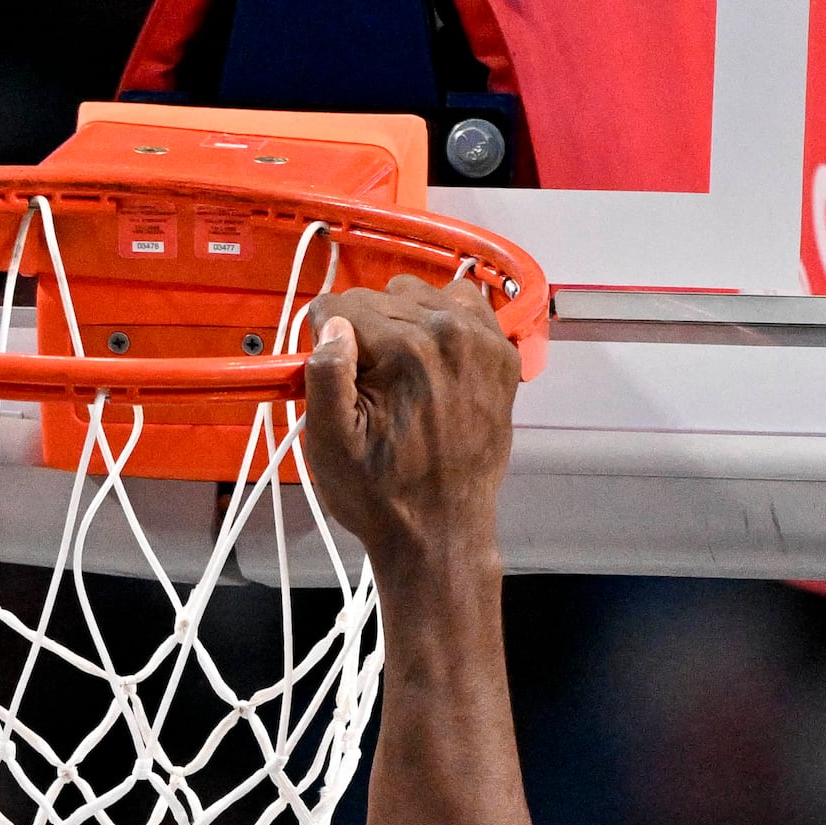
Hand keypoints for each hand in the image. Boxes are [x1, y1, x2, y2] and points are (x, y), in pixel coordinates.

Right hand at [297, 275, 519, 578]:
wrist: (442, 530)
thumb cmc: (382, 495)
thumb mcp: (329, 445)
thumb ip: (324, 376)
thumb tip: (331, 326)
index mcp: (404, 349)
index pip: (339, 305)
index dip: (324, 341)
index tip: (338, 379)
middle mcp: (449, 332)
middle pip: (378, 297)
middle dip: (363, 335)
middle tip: (370, 387)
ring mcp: (482, 341)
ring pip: (418, 294)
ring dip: (401, 323)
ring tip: (401, 374)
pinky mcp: (501, 355)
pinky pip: (464, 304)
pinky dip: (444, 321)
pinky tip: (433, 361)